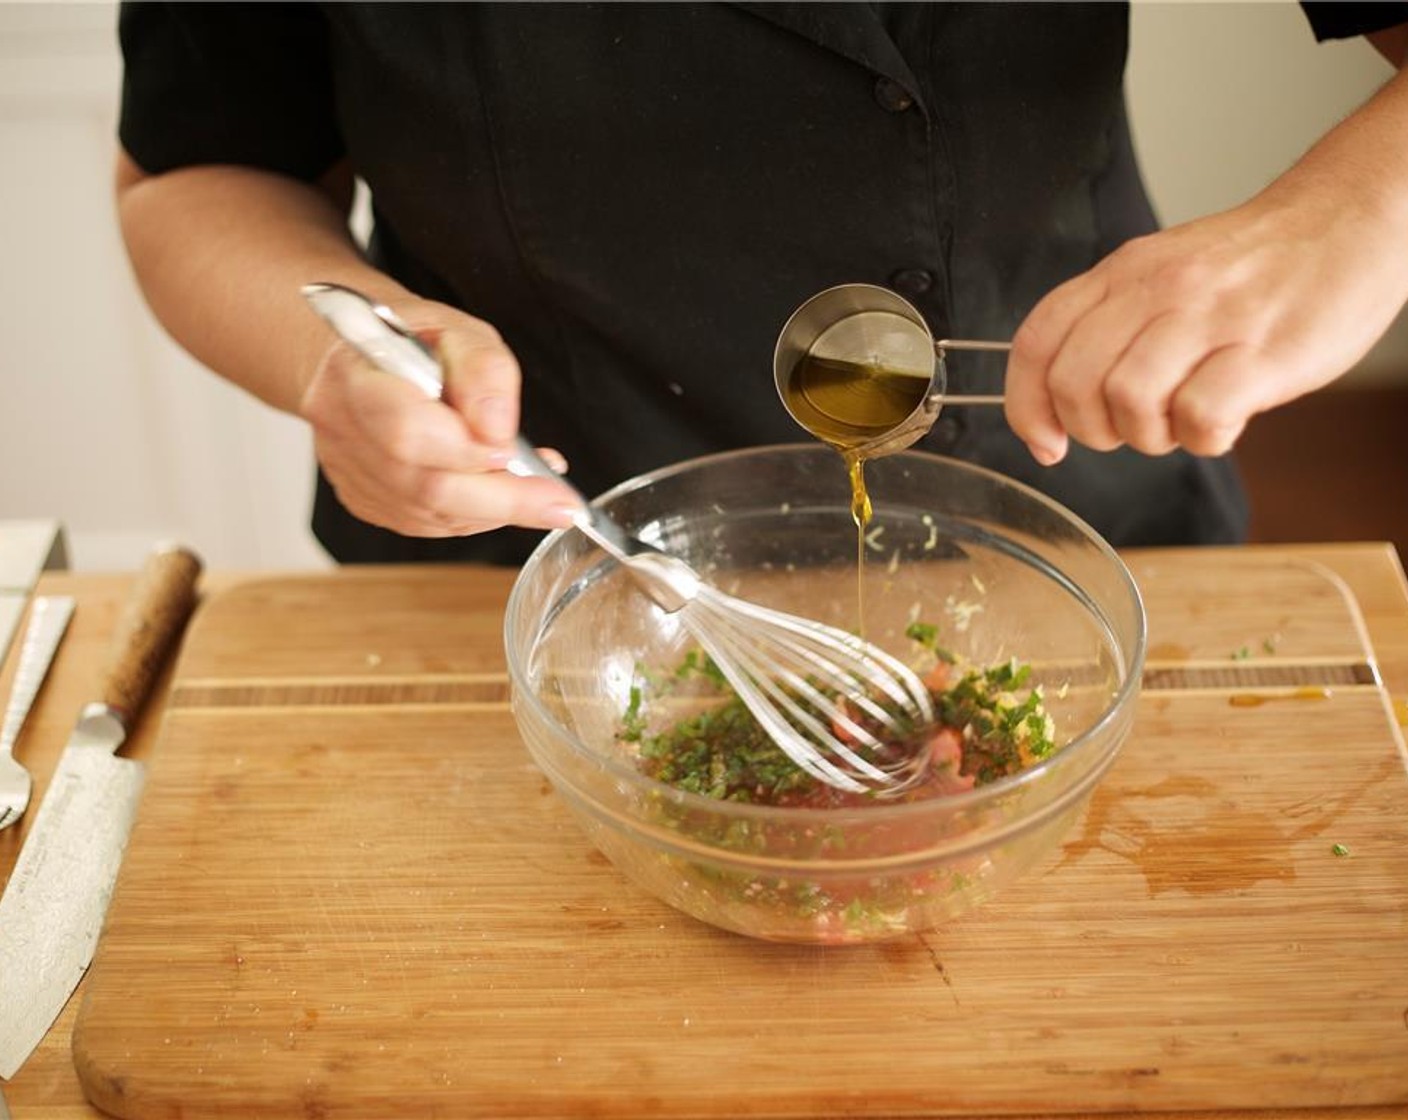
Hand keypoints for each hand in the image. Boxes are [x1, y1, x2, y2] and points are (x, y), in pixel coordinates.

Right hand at [299, 296, 580, 536]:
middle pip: (426, 487)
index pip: (408, 432)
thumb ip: (484, 371)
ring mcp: (351, 472)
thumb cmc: (411, 339)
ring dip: (494, 511)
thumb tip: (497, 429)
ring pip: (430, 515)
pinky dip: (472, 516)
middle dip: (503, 500)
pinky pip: (425, 524)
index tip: (514, 452)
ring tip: (540, 494)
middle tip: (559, 504)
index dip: (466, 451)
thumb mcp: (459, 330)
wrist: (357, 355)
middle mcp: (345, 432)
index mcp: (358, 377)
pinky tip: (499, 494)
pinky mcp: (365, 499)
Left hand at [1004, 189, 1407, 463]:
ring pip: (1128, 402)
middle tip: (1130, 429)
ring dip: (1149, 436)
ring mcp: (1211, 319)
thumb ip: (1109, 324)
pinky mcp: (1264, 353)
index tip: (1044, 441)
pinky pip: (1201, 416)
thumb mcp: (1162, 272)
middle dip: (1090, 430)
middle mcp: (1158, 290)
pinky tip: (1225, 420)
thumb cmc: (1254, 265)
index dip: (1026, 406)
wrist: (1349, 219)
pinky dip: (1204, 438)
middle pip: (1073, 383)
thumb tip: (1058, 402)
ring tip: (1183, 419)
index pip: (1037, 342)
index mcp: (1123, 273)